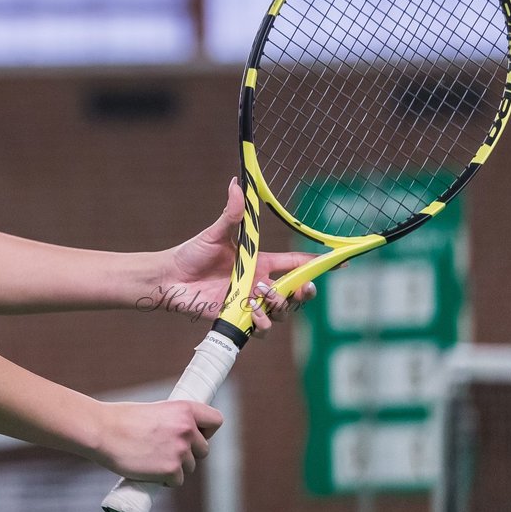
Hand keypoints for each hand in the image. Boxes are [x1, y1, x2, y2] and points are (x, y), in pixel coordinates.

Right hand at [96, 400, 222, 485]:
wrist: (101, 431)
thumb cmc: (121, 419)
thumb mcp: (154, 410)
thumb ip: (173, 420)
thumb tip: (184, 433)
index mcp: (184, 409)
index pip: (215, 420)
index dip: (206, 430)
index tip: (196, 434)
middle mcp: (187, 429)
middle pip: (203, 450)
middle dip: (188, 452)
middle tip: (165, 450)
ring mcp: (180, 451)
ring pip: (190, 466)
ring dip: (175, 466)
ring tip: (151, 457)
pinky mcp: (171, 471)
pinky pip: (177, 481)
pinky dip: (164, 479)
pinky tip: (148, 468)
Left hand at [162, 178, 317, 335]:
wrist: (169, 277)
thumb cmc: (191, 254)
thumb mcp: (215, 233)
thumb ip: (231, 213)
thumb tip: (237, 184)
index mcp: (259, 262)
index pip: (296, 262)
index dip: (318, 263)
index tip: (341, 262)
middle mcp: (259, 283)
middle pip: (295, 291)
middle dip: (305, 291)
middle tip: (302, 287)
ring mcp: (250, 302)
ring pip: (281, 311)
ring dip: (279, 304)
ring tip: (261, 293)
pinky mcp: (237, 317)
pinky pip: (260, 327)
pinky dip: (261, 322)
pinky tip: (252, 312)